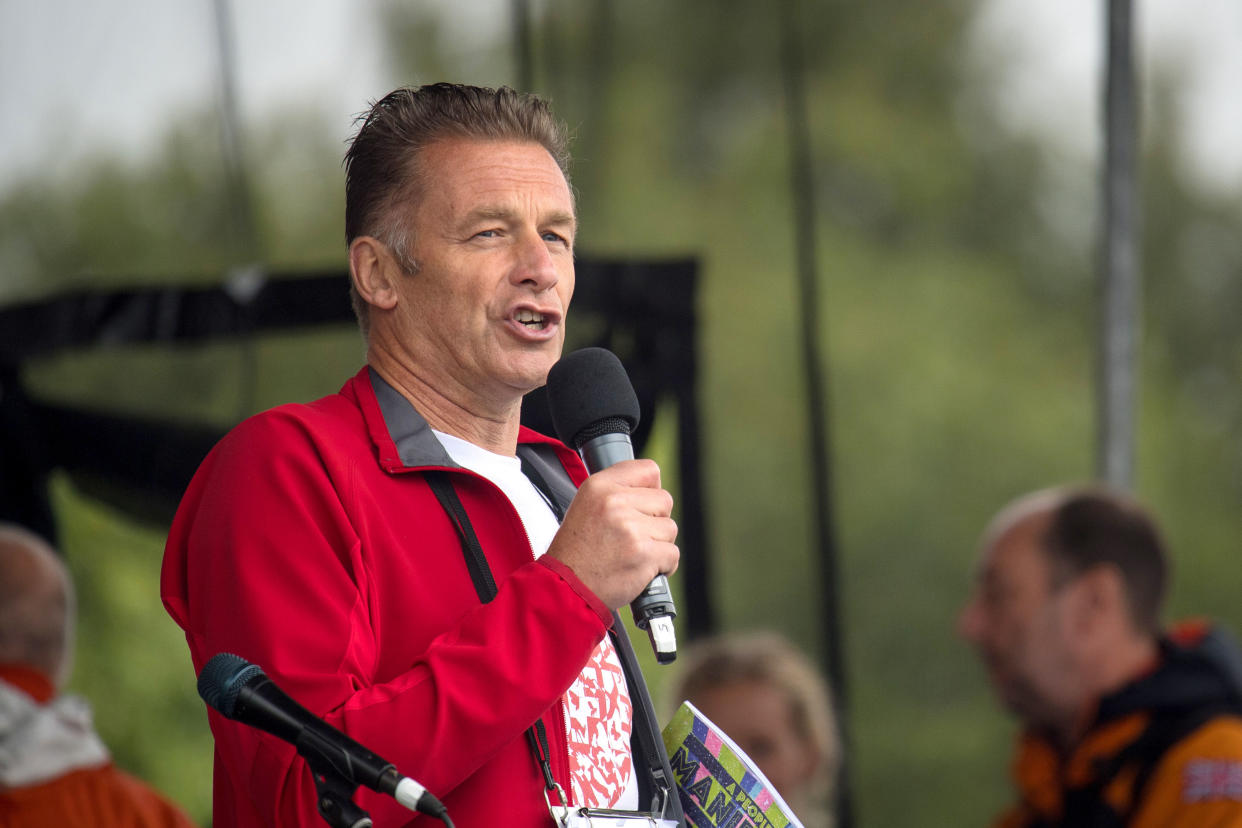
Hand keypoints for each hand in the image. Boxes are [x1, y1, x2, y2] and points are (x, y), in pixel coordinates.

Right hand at [547, 459, 679, 609]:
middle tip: (631, 537)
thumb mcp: (586, 506)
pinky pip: (672, 554)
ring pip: (670, 528)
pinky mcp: (644, 554)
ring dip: (658, 545)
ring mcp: (631, 528)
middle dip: (655, 520)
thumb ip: (617, 491)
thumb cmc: (576, 552)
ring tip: (631, 554)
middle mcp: (615, 502)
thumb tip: (652, 487)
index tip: (643, 505)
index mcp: (599, 486)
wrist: (566, 588)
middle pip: (664, 500)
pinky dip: (662, 566)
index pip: (648, 470)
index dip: (650, 490)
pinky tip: (640, 569)